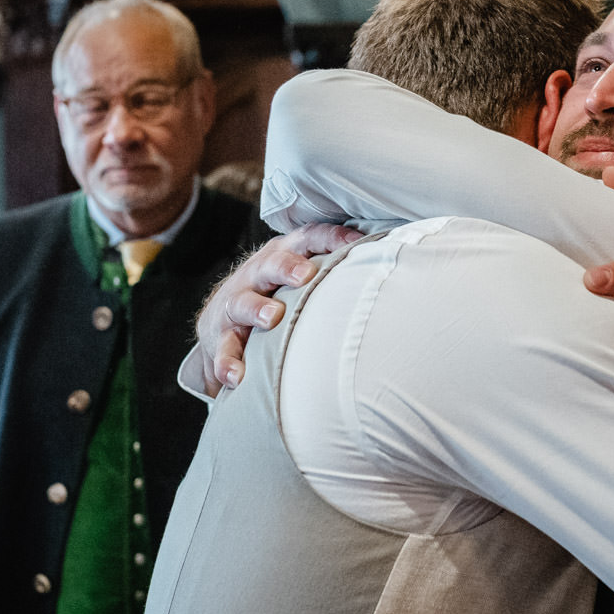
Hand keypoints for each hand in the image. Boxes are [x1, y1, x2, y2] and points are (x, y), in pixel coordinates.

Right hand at [195, 223, 363, 395]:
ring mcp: (236, 304)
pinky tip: (238, 376)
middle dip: (287, 268)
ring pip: (243, 303)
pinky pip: (224, 349)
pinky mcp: (220, 336)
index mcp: (284, 254)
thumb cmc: (277, 295)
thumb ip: (337, 270)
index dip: (331, 238)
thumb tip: (394, 267)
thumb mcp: (302, 276)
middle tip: (305, 276)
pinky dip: (228, 363)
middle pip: (271, 264)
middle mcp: (258, 274)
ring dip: (256, 309)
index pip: (309, 237)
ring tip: (272, 317)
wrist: (219, 321)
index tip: (357, 244)